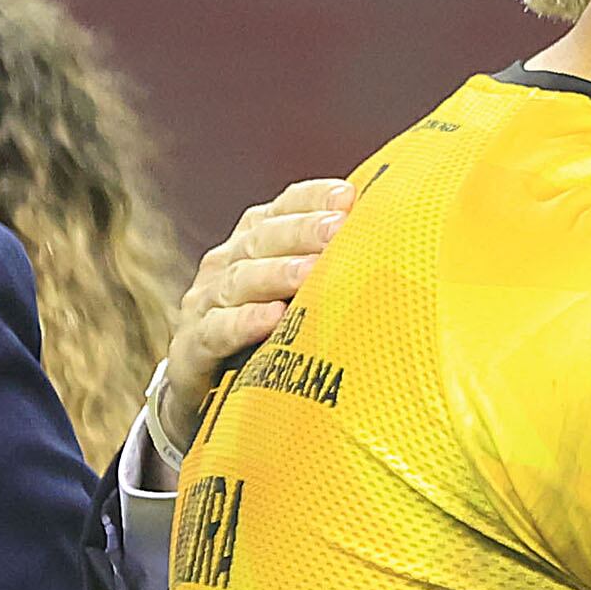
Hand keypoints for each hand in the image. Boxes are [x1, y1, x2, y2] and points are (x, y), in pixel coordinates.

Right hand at [153, 178, 352, 456]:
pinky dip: (243, 323)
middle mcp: (225, 265)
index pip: (281, 208)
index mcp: (252, 243)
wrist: (204, 392)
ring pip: (238, 280)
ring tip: (310, 272)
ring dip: (276, 274)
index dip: (312, 199)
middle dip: (301, 231)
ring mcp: (204, 305)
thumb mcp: (296, 296)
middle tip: (337, 229)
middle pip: (261, 239)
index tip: (349, 197)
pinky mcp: (190, 348)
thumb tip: (399, 241)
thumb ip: (330, 267)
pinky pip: (215, 331)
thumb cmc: (267, 336)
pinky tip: (271, 320)